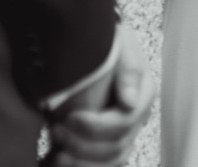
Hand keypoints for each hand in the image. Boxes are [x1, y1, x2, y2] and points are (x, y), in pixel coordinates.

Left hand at [49, 26, 155, 166]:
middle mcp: (137, 118)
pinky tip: (56, 161)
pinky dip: (79, 166)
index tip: (68, 118)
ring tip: (55, 154)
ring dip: (81, 163)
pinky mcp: (107, 143)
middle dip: (82, 145)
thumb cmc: (107, 43)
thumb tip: (128, 102)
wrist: (94, 46)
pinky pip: (99, 165)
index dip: (95, 127)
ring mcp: (124, 134)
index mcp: (143, 94)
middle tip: (55, 131)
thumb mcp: (119, 44)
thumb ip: (127, 69)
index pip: (124, 122)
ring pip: (110, 161)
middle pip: (116, 146)